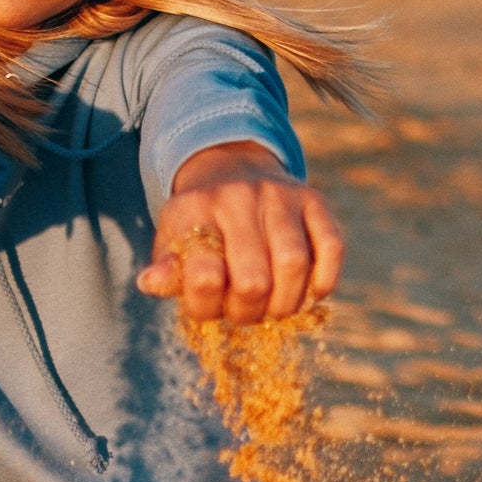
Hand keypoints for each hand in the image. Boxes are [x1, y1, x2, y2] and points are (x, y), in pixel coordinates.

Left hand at [137, 140, 344, 323]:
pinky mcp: (313, 199)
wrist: (232, 167)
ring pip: (295, 266)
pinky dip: (323, 281)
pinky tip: (307, 293)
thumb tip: (150, 284)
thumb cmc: (201, 223)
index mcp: (194, 210)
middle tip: (244, 313)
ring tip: (274, 308)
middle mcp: (237, 197)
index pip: (204, 276)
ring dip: (286, 304)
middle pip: (254, 281)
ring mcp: (280, 195)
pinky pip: (331, 248)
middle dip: (249, 313)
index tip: (211, 308)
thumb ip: (167, 269)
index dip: (207, 308)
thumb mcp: (173, 242)